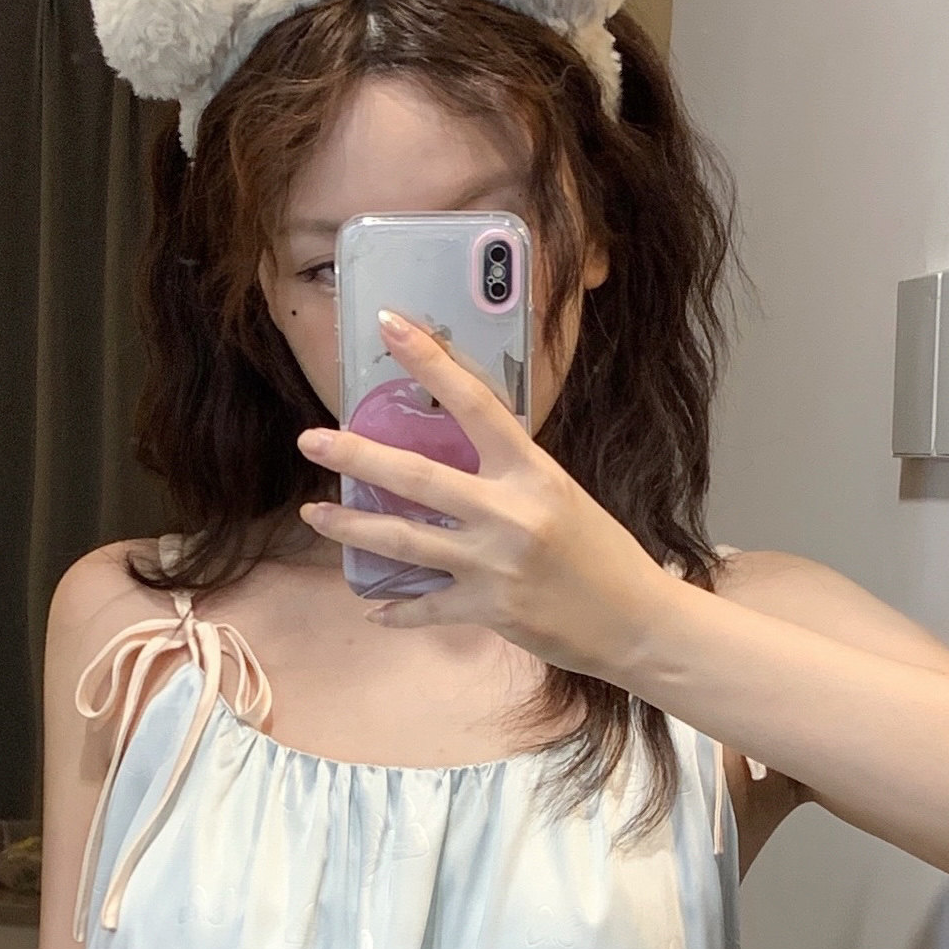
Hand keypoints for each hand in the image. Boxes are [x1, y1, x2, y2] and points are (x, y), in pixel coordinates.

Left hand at [295, 311, 678, 670]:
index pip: (474, 401)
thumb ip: (507, 475)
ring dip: (352, 527)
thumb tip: (453, 453)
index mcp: (532, 471)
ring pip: (405, 539)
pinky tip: (374, 606)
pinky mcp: (489, 609)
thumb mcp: (559, 495)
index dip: (428, 360)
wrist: (635, 623)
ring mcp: (495, 563)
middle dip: (356, 456)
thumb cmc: (601, 554)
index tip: (390, 326)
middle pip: (416, 475)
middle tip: (312, 440)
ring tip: (315, 515)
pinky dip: (398, 609)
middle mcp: (509, 512)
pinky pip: (427, 607)